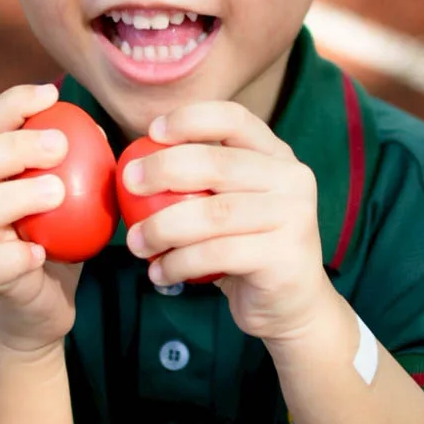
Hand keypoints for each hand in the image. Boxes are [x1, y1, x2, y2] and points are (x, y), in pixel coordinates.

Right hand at [0, 83, 84, 352]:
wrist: (44, 307)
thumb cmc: (62, 239)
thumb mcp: (79, 197)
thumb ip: (83, 165)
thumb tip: (98, 131)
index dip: (12, 104)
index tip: (49, 94)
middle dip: (14, 146)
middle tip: (61, 145)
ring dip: (14, 196)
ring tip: (56, 193)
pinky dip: (13, 257)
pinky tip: (40, 251)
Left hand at [121, 101, 328, 341]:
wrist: (292, 305)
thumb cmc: (246, 249)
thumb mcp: (228, 206)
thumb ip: (199, 182)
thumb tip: (134, 163)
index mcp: (276, 156)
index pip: (234, 118)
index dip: (190, 118)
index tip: (152, 131)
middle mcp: (292, 179)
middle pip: (217, 163)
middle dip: (163, 170)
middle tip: (130, 185)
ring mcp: (293, 217)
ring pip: (212, 214)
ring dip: (162, 228)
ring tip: (137, 244)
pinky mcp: (284, 256)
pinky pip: (217, 254)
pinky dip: (178, 263)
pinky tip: (160, 273)